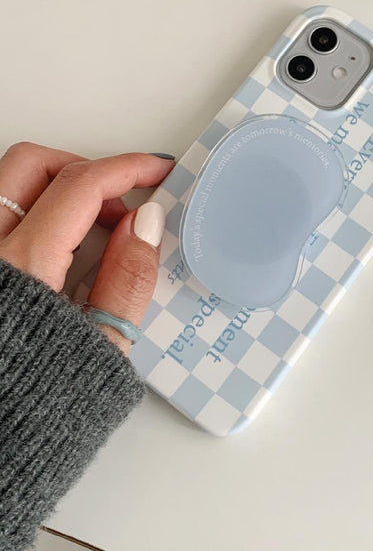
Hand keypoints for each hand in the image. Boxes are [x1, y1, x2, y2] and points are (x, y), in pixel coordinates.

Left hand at [0, 143, 173, 353]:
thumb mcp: (102, 347)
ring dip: (58, 188)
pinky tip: (64, 247)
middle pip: (31, 166)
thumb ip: (126, 278)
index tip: (156, 171)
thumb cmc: (42, 406)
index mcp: (22, 268)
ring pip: (9, 184)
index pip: (79, 187)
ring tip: (96, 228)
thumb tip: (146, 221)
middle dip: (85, 168)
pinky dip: (37, 212)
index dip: (126, 169)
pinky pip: (2, 216)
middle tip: (121, 200)